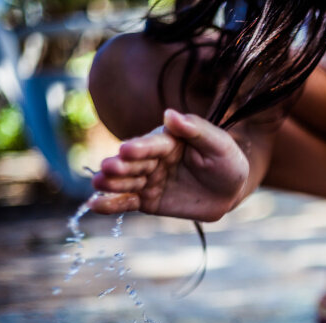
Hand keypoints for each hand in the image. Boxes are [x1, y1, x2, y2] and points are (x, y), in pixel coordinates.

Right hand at [90, 109, 248, 221]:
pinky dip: (111, 205)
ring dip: (111, 183)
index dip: (140, 148)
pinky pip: (127, 202)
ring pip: (126, 182)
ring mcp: (148, 179)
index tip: (127, 150)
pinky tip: (94, 205)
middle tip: (107, 169)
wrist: (231, 191)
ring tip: (98, 185)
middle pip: (133, 163)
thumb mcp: (220, 144)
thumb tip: (171, 114)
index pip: (151, 144)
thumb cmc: (227, 162)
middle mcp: (153, 158)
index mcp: (168, 141)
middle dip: (120, 166)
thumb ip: (197, 130)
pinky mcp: (147, 201)